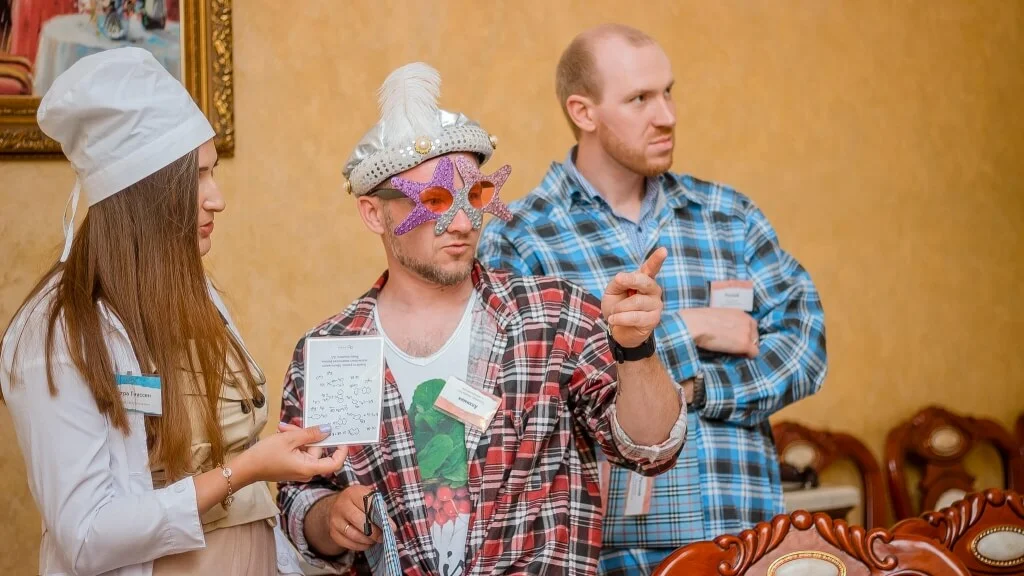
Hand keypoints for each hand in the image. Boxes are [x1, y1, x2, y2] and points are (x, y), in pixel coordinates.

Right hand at [232, 424, 347, 485]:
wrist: (245, 467)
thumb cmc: (265, 455)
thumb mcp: (289, 439)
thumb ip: (310, 434)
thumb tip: (328, 430)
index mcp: (309, 468)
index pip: (334, 463)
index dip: (341, 451)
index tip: (342, 437)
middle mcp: (306, 471)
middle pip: (317, 451)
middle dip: (307, 435)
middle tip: (292, 426)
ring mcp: (299, 469)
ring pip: (306, 448)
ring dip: (297, 436)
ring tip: (283, 428)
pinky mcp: (292, 466)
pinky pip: (299, 452)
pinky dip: (293, 443)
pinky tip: (282, 434)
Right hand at [327, 485, 396, 551]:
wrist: (339, 506)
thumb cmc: (361, 502)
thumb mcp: (370, 498)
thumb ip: (380, 509)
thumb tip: (391, 527)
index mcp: (353, 493)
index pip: (368, 505)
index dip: (381, 517)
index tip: (391, 527)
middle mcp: (341, 505)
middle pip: (360, 521)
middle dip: (374, 532)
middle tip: (382, 537)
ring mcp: (335, 520)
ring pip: (354, 535)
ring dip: (368, 540)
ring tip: (375, 540)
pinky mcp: (333, 533)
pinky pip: (348, 543)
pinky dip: (360, 546)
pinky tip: (367, 543)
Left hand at [602, 247, 667, 348]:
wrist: (618, 330)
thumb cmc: (617, 307)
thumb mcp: (612, 291)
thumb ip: (618, 282)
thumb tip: (623, 277)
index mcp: (644, 280)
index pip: (651, 268)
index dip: (657, 259)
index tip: (664, 250)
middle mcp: (653, 291)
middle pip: (645, 281)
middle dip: (631, 280)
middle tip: (619, 281)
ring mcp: (656, 305)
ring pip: (636, 302)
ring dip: (619, 308)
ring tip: (614, 313)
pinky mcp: (653, 319)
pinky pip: (635, 316)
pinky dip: (621, 318)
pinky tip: (614, 319)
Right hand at [679, 308, 759, 357]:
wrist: (696, 325)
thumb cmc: (700, 320)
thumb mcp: (719, 316)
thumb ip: (728, 322)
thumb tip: (728, 330)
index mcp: (741, 313)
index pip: (751, 327)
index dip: (744, 335)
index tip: (735, 340)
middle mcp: (748, 321)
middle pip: (755, 337)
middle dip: (746, 342)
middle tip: (732, 347)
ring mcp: (748, 333)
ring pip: (754, 345)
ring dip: (745, 349)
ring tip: (731, 351)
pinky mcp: (745, 345)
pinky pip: (753, 354)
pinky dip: (746, 356)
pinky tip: (734, 355)